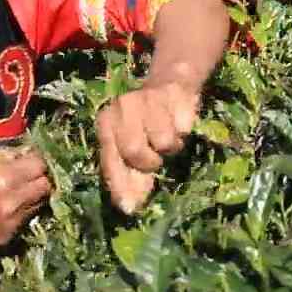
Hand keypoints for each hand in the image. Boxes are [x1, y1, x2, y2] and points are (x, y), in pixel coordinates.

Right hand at [0, 147, 51, 247]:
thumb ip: (3, 154)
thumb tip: (25, 152)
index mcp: (3, 178)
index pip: (40, 166)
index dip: (36, 161)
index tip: (29, 161)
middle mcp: (13, 201)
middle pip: (45, 187)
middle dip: (39, 179)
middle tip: (27, 177)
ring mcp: (12, 222)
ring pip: (38, 205)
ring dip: (31, 197)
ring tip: (14, 194)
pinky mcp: (7, 237)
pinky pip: (24, 221)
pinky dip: (19, 214)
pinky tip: (2, 210)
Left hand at [96, 80, 200, 214]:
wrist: (172, 84)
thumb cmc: (149, 124)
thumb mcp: (136, 151)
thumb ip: (132, 178)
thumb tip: (131, 208)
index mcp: (106, 124)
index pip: (110, 160)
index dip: (120, 186)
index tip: (130, 208)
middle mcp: (121, 107)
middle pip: (135, 151)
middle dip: (150, 161)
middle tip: (156, 156)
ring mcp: (146, 97)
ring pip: (163, 141)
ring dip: (171, 145)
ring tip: (168, 134)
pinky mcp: (171, 92)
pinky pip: (182, 127)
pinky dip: (184, 129)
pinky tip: (178, 118)